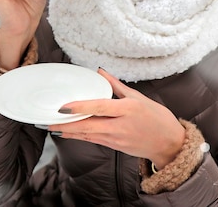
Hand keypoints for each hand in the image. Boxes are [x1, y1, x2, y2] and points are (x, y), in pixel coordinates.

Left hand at [49, 69, 185, 168]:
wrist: (169, 143)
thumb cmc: (157, 117)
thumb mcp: (139, 97)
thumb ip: (116, 85)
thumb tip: (100, 71)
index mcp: (128, 109)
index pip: (100, 107)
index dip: (80, 107)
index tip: (64, 106)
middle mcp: (121, 125)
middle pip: (89, 125)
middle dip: (67, 125)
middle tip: (48, 120)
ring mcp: (117, 138)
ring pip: (88, 135)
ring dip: (69, 131)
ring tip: (51, 125)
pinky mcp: (115, 146)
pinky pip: (93, 140)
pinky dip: (78, 136)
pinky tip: (66, 133)